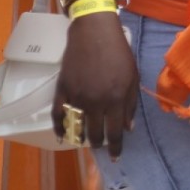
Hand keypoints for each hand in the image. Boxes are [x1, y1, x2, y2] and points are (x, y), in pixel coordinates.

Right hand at [53, 11, 137, 156]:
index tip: (115, 156)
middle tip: (101, 146)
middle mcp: (95, 102)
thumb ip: (130, 104)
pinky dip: (59, 128)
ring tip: (86, 141)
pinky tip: (62, 136)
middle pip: (95, 133)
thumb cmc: (119, 53)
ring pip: (76, 127)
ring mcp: (76, 97)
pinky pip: (57, 115)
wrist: (94, 33)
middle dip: (99, 143)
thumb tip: (129, 127)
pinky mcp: (62, 90)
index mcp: (116, 99)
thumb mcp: (132, 77)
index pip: (115, 131)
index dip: (115, 146)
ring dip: (81, 137)